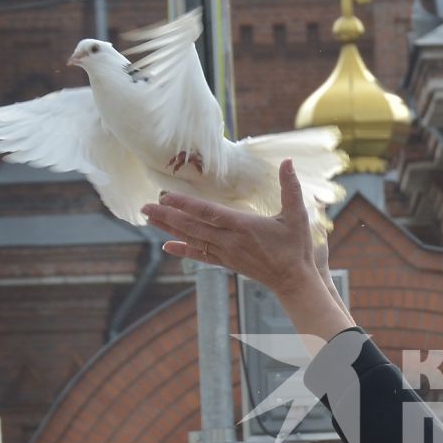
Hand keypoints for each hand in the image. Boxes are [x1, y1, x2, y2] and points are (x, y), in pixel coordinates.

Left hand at [141, 161, 317, 294]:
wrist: (293, 281)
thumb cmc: (295, 247)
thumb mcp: (297, 215)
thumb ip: (291, 187)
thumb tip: (288, 161)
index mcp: (242, 226)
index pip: (208, 213)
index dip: (185, 204)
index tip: (166, 195)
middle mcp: (229, 240)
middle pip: (192, 226)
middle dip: (167, 216)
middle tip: (145, 206)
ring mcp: (225, 253)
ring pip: (191, 239)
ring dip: (169, 229)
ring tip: (149, 219)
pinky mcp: (226, 262)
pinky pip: (199, 255)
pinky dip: (182, 250)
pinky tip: (167, 246)